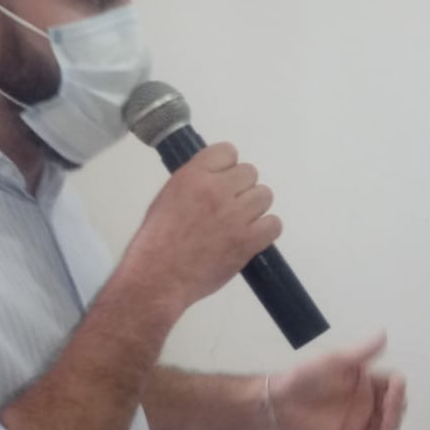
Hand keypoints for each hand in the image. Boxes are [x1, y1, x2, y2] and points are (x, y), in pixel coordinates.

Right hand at [117, 142, 280, 316]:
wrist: (158, 277)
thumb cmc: (156, 241)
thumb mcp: (167, 198)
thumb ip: (193, 183)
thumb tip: (216, 179)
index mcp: (192, 176)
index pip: (227, 151)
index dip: (226, 168)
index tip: (221, 182)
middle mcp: (215, 191)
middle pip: (250, 172)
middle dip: (241, 188)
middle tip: (229, 207)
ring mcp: (234, 216)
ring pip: (264, 195)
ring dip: (254, 208)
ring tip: (239, 223)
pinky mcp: (247, 241)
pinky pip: (274, 224)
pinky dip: (265, 230)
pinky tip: (251, 237)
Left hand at [270, 332, 405, 429]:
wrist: (281, 403)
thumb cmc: (304, 378)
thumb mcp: (334, 361)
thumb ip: (361, 352)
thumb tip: (383, 334)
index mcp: (364, 380)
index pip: (393, 382)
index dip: (398, 386)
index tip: (394, 386)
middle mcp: (365, 400)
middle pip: (396, 404)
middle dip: (398, 404)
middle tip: (389, 405)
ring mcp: (360, 420)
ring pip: (391, 424)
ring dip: (394, 421)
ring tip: (386, 419)